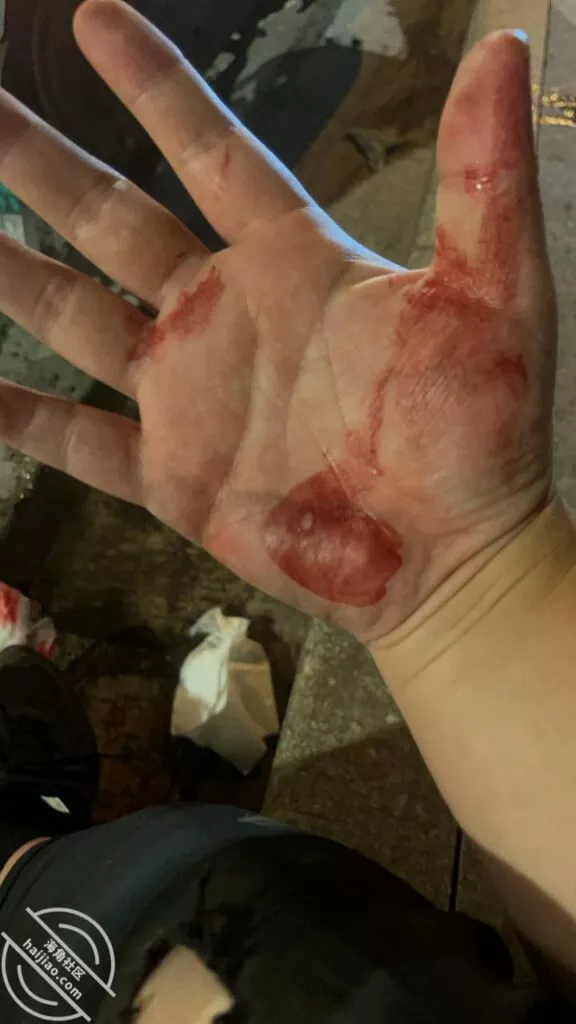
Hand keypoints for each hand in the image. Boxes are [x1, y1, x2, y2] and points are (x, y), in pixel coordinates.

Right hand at [0, 1, 554, 642]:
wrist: (449, 554)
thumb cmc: (477, 425)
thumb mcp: (495, 294)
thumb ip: (484, 179)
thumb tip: (506, 46)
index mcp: (291, 261)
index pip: (211, 153)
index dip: (155, 86)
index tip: (91, 16)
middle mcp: (226, 314)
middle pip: (113, 218)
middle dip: (39, 163)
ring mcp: (190, 396)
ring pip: (75, 317)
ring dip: (11, 274)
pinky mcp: (172, 474)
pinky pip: (77, 440)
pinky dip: (22, 417)